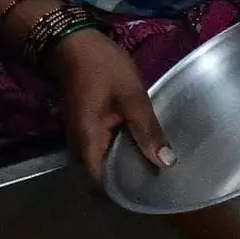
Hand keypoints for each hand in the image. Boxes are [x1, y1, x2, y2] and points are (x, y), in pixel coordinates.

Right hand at [52, 27, 168, 187]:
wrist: (73, 42)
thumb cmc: (102, 67)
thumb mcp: (131, 96)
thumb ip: (147, 130)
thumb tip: (165, 163)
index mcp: (88, 144)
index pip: (101, 186)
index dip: (123, 195)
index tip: (149, 195)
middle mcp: (80, 147)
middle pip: (104, 177)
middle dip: (129, 181)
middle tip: (161, 181)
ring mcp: (83, 137)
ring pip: (105, 162)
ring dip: (127, 165)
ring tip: (158, 166)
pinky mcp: (89, 128)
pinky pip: (106, 148)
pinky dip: (123, 150)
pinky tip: (144, 145)